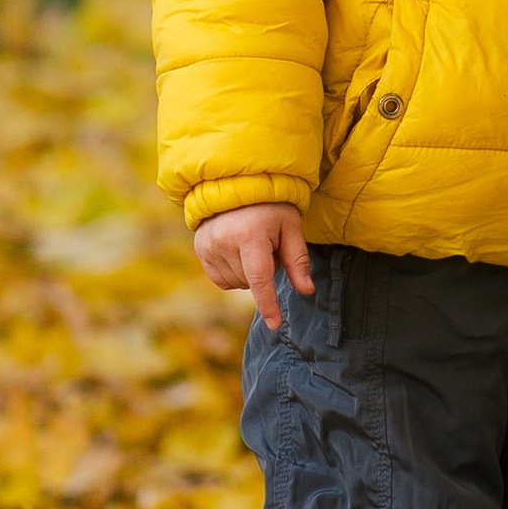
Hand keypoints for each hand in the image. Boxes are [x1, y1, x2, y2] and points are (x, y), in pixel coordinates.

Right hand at [193, 202, 313, 332]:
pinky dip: (233, 273)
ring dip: (247, 274)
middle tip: (267, 245)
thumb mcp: (290, 226)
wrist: (236, 183)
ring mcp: (208, 246)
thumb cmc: (270, 206)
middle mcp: (224, 242)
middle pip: (250, 282)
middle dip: (264, 271)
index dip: (269, 304)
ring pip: (235, 283)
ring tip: (250, 244)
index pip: (260, 279)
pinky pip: (221, 280)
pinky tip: (237, 252)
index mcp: (250, 235)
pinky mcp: (200, 249)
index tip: (276, 325)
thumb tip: (307, 291)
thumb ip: (298, 260)